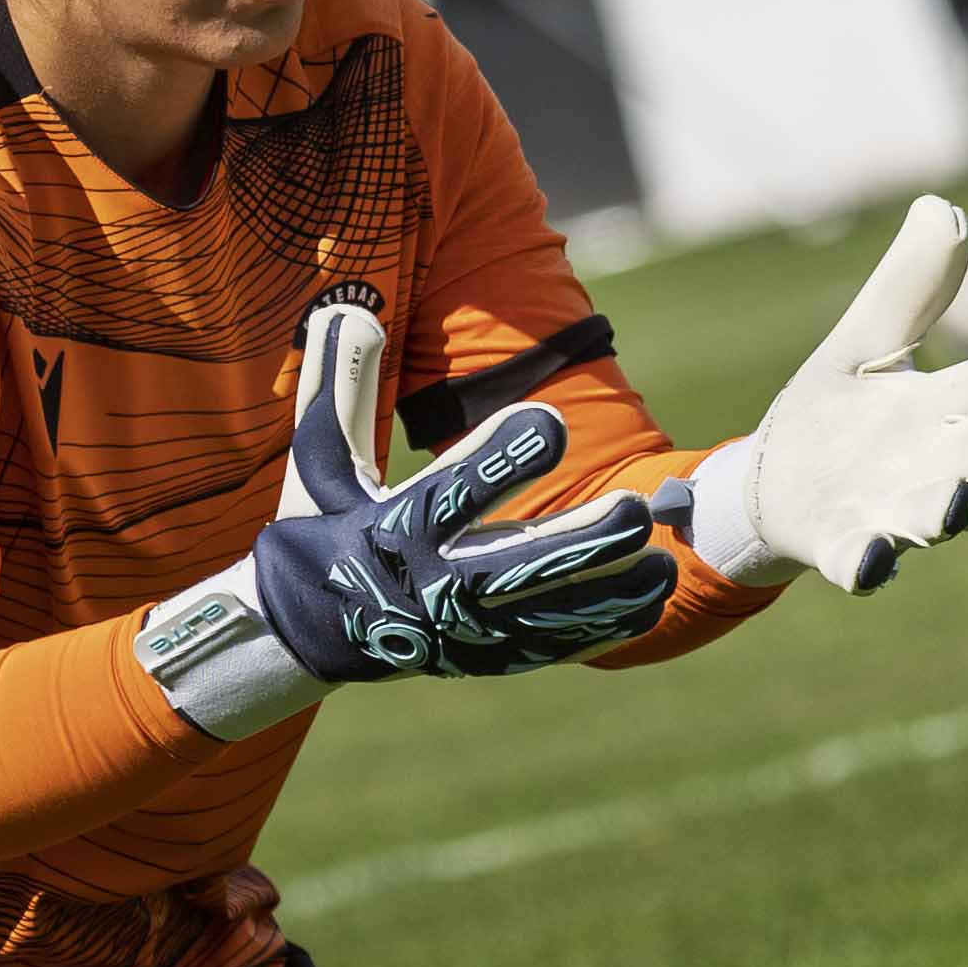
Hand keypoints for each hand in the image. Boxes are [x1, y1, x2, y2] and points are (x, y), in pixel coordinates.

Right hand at [137, 303, 673, 737]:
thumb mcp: (319, 459)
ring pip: (547, 614)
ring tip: (664, 559)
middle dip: (579, 541)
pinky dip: (604, 626)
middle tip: (635, 509)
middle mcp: (431, 585)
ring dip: (610, 590)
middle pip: (516, 567)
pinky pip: (553, 645)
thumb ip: (340, 386)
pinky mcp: (485, 656)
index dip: (503, 456)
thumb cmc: (321, 525)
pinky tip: (653, 598)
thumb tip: (351, 310)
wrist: (303, 630)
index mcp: (392, 529)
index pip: (454, 490)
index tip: (553, 422)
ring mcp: (462, 630)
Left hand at [689, 197, 967, 592]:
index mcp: (943, 406)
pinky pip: (862, 562)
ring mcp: (891, 509)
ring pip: (931, 513)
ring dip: (945, 510)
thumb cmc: (840, 410)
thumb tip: (944, 207)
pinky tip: (870, 562)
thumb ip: (910, 286)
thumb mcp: (868, 342)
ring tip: (955, 505)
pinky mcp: (844, 547)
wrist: (775, 487)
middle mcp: (932, 462)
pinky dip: (868, 564)